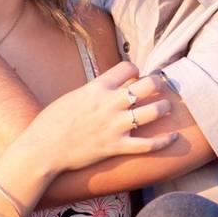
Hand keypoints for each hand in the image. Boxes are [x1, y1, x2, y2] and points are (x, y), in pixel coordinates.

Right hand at [19, 62, 174, 174]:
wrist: (43, 149)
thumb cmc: (51, 123)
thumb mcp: (72, 97)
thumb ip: (92, 92)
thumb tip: (104, 89)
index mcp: (97, 87)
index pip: (128, 67)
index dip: (135, 70)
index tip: (135, 77)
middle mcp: (110, 103)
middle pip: (147, 84)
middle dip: (157, 83)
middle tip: (160, 86)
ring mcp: (115, 126)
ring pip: (153, 111)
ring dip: (163, 107)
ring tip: (166, 107)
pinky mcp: (116, 147)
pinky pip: (148, 144)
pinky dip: (164, 141)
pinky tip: (174, 137)